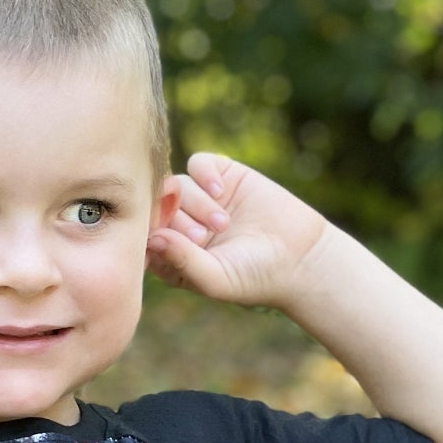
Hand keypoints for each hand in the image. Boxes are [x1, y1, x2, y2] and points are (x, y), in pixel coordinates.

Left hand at [145, 152, 328, 309]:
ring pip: (177, 185)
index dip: (149, 231)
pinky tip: (221, 192)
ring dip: (196, 203)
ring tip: (223, 224)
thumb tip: (151, 238)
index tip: (168, 239)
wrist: (300, 257)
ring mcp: (201, 199)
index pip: (142, 233)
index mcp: (172, 253)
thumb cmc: (254, 277)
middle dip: (175, 219)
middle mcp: (182, 224)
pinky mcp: (223, 177)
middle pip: (156, 206)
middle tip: (203, 237)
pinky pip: (198, 164)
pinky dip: (205, 175)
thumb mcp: (215, 279)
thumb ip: (181, 260)